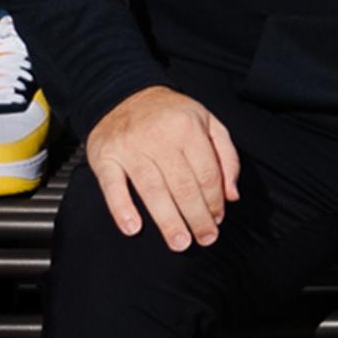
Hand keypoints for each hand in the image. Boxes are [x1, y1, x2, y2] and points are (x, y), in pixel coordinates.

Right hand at [84, 85, 241, 249]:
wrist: (125, 94)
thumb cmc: (171, 115)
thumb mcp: (207, 121)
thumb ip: (226, 155)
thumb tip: (232, 195)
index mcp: (188, 127)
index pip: (207, 173)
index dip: (215, 200)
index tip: (218, 219)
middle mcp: (159, 137)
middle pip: (183, 186)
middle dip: (197, 217)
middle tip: (205, 239)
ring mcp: (131, 147)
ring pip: (153, 190)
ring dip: (168, 221)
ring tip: (180, 242)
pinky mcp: (106, 156)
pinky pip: (113, 186)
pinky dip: (122, 209)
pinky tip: (133, 228)